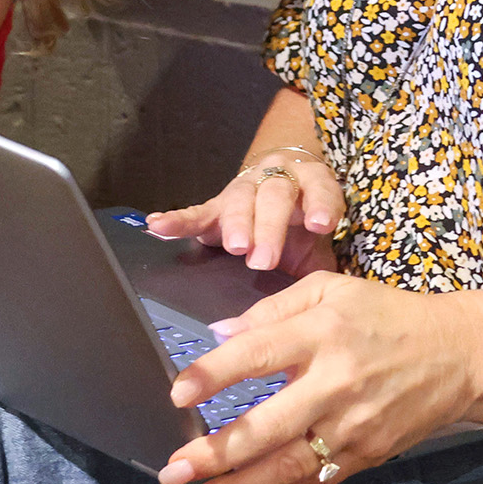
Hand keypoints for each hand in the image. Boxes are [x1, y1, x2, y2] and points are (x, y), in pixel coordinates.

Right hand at [146, 151, 343, 275]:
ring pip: (240, 200)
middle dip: (269, 226)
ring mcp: (245, 188)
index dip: (320, 204)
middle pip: (274, 195)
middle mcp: (276, 179)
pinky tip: (158, 226)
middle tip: (264, 258)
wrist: (287, 194)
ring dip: (236, 224)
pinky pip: (197, 211)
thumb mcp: (323, 242)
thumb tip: (324, 304)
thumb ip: (324, 263)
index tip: (321, 224)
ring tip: (235, 247)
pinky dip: (178, 220)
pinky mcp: (217, 204)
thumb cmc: (307, 228)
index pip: (319, 187)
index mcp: (311, 183)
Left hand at [157, 274, 479, 483]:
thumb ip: (272, 310)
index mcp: (323, 332)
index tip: (177, 393)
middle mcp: (336, 383)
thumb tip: (219, 334)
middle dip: (216, 454)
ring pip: (288, 468)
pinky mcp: (365, 455)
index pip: (259, 353)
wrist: (458, 353)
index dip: (215, 373)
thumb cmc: (385, 315)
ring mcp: (352, 426)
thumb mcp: (330, 289)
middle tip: (173, 470)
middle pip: (269, 426)